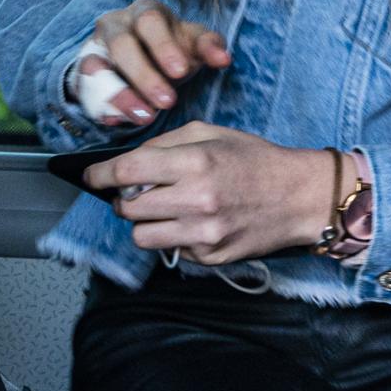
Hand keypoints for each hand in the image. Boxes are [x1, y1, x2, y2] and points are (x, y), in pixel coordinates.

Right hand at [76, 0, 231, 125]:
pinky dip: (100, 105)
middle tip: (167, 102)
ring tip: (145, 117)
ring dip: (121, 95)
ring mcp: (95, 48)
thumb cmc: (172, 49)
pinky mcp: (84, 73)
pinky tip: (116, 121)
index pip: (150, 21)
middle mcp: (116, 25)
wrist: (140, 58)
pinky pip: (86, 89)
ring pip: (97, 68)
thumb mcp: (192, 44)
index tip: (181, 72)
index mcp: (145, 12)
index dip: (164, 46)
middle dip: (144, 75)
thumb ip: (209, 47)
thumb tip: (224, 58)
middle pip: (122, 45)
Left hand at [85, 123, 340, 265]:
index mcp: (195, 162)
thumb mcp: (210, 133)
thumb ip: (165, 145)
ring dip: (144, 222)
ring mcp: (204, 233)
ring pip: (142, 236)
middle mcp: (196, 200)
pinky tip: (194, 222)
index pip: (127, 171)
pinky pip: (172, 250)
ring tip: (164, 209)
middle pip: (128, 208)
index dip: (100, 175)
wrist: (299, 196)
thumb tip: (127, 162)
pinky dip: (174, 236)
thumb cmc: (253, 159)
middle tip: (137, 192)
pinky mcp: (212, 257)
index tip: (91, 177)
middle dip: (124, 199)